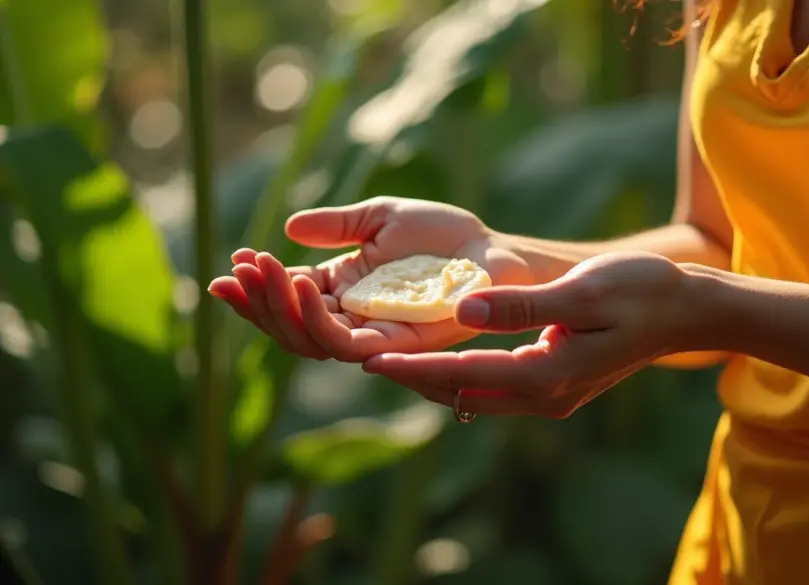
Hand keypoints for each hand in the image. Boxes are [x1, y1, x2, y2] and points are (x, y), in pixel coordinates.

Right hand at [208, 196, 533, 360]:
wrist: (492, 250)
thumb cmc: (443, 235)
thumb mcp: (380, 218)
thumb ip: (336, 227)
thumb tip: (289, 228)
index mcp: (343, 291)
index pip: (289, 300)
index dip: (258, 287)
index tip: (232, 262)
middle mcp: (352, 318)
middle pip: (290, 326)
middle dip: (258, 301)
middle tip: (237, 272)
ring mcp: (373, 335)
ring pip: (311, 340)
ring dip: (279, 308)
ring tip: (264, 272)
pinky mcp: (398, 345)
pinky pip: (348, 345)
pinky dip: (318, 320)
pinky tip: (303, 285)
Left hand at [362, 252, 708, 417]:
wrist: (685, 311)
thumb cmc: (640, 291)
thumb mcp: (582, 291)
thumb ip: (522, 304)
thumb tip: (463, 305)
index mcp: (548, 375)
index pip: (464, 374)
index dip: (414, 366)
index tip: (368, 358)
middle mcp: (546, 397)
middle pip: (462, 393)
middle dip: (413, 378)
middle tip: (362, 357)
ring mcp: (552, 398)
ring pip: (476, 395)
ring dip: (434, 378)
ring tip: (389, 357)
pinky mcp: (556, 388)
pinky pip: (496, 388)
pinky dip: (462, 374)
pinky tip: (440, 355)